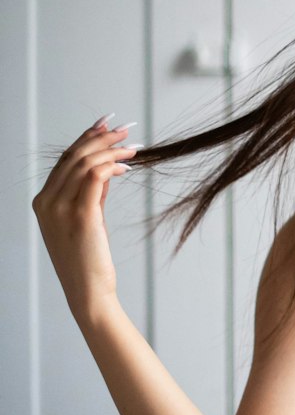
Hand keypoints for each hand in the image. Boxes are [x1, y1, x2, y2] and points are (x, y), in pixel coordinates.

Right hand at [32, 115, 140, 322]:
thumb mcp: (86, 218)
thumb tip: (106, 167)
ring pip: (85, 162)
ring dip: (111, 149)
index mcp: (43, 201)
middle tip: (125, 130)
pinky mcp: (81, 215)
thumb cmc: (88, 258)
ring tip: (132, 147)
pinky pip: (95, 177)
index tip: (105, 124)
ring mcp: (61, 208)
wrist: (89, 290)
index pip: (65, 159)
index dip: (86, 138)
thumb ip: (92, 193)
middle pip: (74, 156)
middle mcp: (47, 201)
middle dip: (101, 137)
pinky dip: (112, 165)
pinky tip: (127, 166)